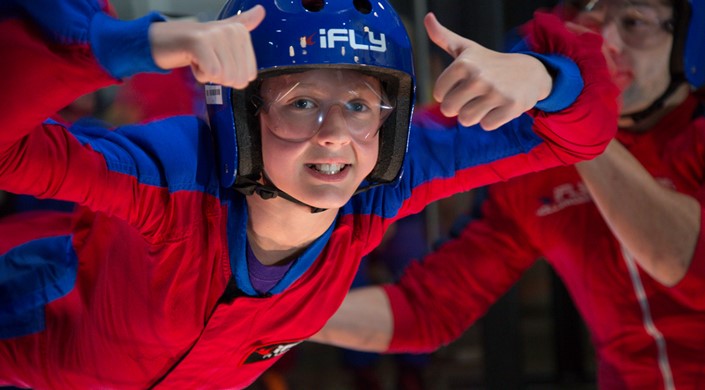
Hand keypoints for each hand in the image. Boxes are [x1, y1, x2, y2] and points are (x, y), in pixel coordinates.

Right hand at [149, 5, 264, 88]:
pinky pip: (211, 73)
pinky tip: (194, 61)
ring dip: (209, 75)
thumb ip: (243, 23)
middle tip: (208, 60)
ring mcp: (216, 35)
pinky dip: (200, 74)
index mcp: (241, 32)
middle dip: (220, 77)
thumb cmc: (197, 43)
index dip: (231, 76)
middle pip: (237, 78)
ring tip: (200, 59)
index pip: (248, 75)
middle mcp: (232, 30)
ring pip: (224, 77)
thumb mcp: (223, 34)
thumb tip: (261, 11)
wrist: (165, 39)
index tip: (218, 60)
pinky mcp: (200, 42)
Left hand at [425, 13, 552, 129]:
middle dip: (459, 107)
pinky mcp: (511, 107)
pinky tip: (498, 106)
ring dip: (474, 115)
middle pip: (450, 110)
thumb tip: (427, 17)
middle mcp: (479, 77)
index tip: (460, 86)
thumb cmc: (490, 62)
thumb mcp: (467, 48)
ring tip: (485, 102)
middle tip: (472, 97)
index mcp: (464, 63)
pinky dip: (491, 120)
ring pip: (467, 120)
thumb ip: (443, 36)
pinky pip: (487, 125)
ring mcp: (496, 92)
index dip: (448, 94)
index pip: (438, 94)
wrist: (530, 72)